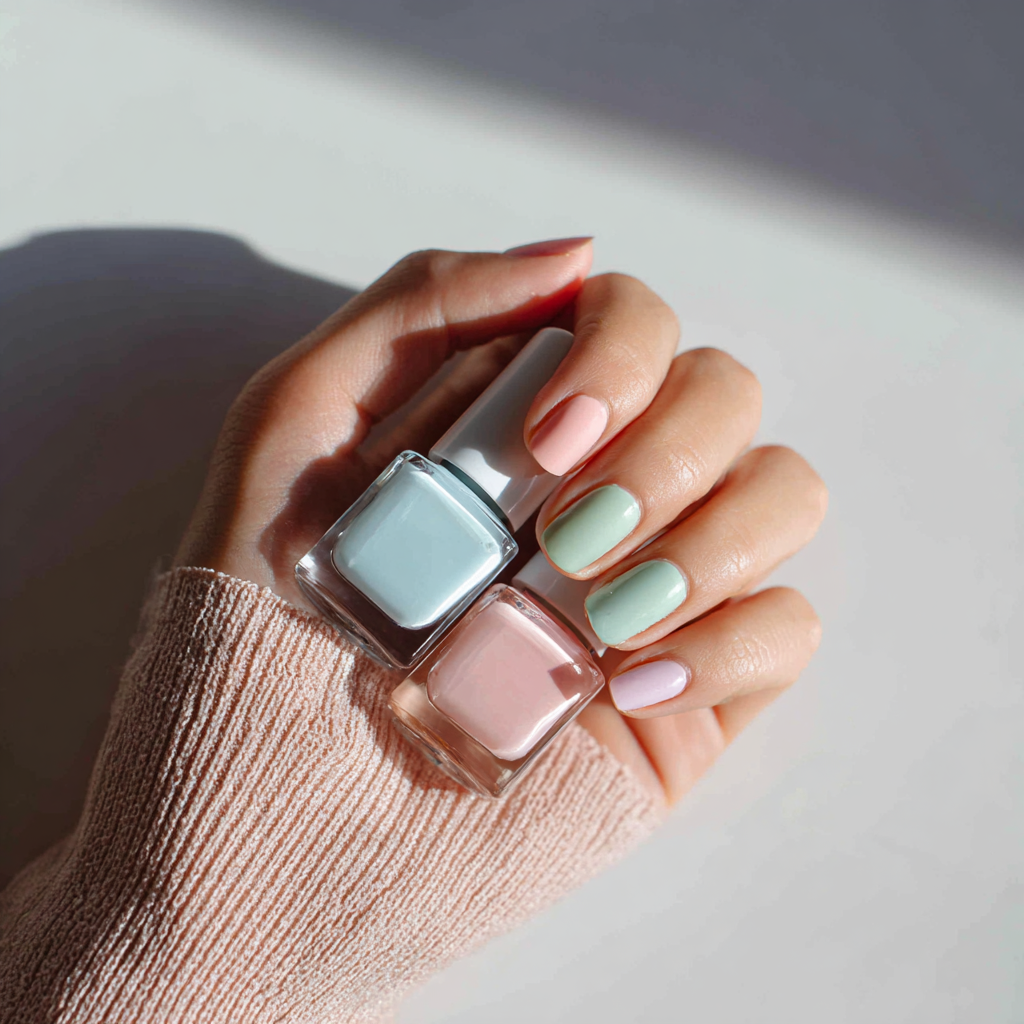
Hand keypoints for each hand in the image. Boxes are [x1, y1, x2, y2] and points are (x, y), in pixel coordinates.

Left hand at [176, 238, 825, 806]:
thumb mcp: (291, 431)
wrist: (263, 840)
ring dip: (712, 539)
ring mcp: (646, 593)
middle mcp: (594, 493)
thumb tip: (579, 255)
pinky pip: (786, 627)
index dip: (621, 352)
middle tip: (568, 536)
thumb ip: (417, 310)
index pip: (635, 322)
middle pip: (725, 394)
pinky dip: (728, 641)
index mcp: (514, 424)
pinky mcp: (685, 697)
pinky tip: (621, 684)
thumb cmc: (248, 636)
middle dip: (666, 453)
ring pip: (781, 493)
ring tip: (600, 612)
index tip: (544, 442)